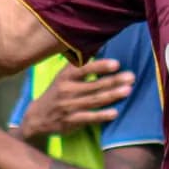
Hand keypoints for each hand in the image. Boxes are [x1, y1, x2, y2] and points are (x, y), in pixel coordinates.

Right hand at [19, 59, 134, 140]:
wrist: (37, 118)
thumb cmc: (57, 92)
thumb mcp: (63, 76)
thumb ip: (79, 65)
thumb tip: (98, 47)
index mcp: (65, 77)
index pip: (84, 69)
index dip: (100, 66)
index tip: (116, 64)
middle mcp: (67, 91)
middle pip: (94, 85)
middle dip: (114, 81)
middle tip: (131, 77)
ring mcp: (69, 107)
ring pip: (94, 100)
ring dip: (112, 95)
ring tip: (128, 90)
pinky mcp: (71, 122)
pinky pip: (89, 118)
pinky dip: (101, 116)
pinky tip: (114, 113)